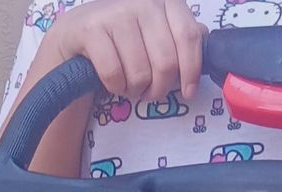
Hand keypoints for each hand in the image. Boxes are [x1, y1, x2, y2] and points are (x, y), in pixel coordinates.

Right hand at [47, 0, 203, 104]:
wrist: (75, 35)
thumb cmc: (122, 38)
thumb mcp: (154, 30)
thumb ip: (179, 32)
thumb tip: (205, 39)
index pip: (188, 37)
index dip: (191, 70)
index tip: (187, 92)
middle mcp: (142, 0)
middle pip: (166, 63)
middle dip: (159, 88)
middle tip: (149, 92)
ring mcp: (116, 12)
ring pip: (140, 73)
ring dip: (135, 90)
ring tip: (129, 84)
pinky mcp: (92, 29)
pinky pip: (114, 75)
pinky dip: (115, 87)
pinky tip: (113, 81)